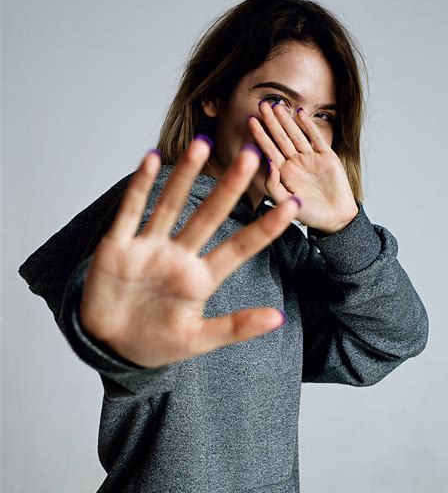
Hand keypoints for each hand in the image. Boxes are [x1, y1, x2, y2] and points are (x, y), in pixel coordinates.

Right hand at [79, 139, 302, 367]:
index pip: (239, 248)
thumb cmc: (155, 344)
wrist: (109, 347)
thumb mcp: (198, 340)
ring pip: (170, 205)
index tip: (292, 206)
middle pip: (209, 216)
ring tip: (203, 145)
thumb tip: (279, 318)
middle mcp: (178, 257)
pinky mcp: (117, 247)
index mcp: (200, 279)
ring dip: (185, 176)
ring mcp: (148, 248)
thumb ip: (235, 328)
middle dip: (230, 187)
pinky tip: (153, 160)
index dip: (264, 228)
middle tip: (252, 156)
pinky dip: (140, 187)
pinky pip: (130, 212)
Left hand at [247, 101, 358, 233]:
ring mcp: (310, 158)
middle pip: (280, 137)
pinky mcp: (326, 156)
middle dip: (271, 121)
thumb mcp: (285, 202)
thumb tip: (267, 162)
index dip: (260, 134)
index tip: (250, 120)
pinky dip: (309, 126)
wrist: (334, 218)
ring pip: (296, 135)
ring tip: (277, 105)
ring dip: (287, 120)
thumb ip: (273, 184)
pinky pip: (316, 138)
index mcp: (283, 172)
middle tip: (262, 104)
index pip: (268, 149)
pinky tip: (300, 114)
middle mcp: (295, 162)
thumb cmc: (309, 213)